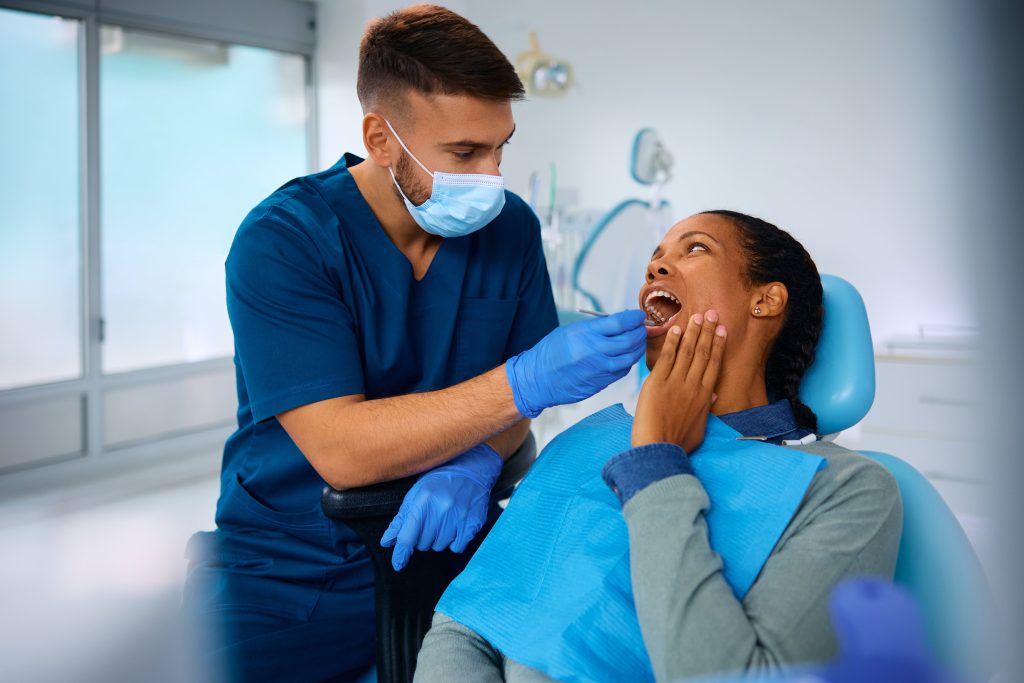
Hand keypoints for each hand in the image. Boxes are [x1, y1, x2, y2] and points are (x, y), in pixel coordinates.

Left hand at [380, 443, 502, 571]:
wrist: (470, 468)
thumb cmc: (439, 481)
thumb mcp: (416, 494)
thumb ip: (401, 519)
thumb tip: (387, 541)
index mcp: (422, 501)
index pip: (407, 536)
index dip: (401, 553)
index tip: (398, 564)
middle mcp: (440, 510)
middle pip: (423, 544)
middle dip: (423, 537)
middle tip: (430, 522)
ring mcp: (458, 517)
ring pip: (440, 546)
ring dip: (439, 539)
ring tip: (444, 521)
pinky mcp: (473, 523)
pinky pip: (457, 547)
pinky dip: (454, 541)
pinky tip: (455, 526)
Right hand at [505, 310, 647, 417]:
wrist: (537, 379)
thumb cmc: (552, 352)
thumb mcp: (572, 331)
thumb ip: (597, 327)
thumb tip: (622, 322)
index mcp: (586, 334)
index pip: (620, 323)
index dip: (634, 318)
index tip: (638, 316)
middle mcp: (594, 351)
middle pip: (629, 340)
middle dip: (640, 332)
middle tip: (641, 328)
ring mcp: (598, 370)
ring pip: (630, 358)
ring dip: (637, 348)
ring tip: (636, 342)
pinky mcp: (600, 383)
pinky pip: (621, 371)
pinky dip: (627, 362)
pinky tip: (624, 357)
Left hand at [631, 310, 726, 451]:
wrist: (659, 449)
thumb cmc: (678, 443)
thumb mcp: (699, 427)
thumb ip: (706, 408)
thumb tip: (713, 395)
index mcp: (705, 396)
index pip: (714, 364)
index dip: (718, 345)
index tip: (721, 331)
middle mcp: (693, 385)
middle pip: (703, 353)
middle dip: (707, 331)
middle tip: (711, 314)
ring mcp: (676, 382)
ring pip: (687, 351)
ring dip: (692, 332)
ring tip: (696, 317)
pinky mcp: (657, 382)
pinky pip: (666, 357)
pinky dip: (671, 342)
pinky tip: (675, 329)